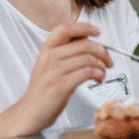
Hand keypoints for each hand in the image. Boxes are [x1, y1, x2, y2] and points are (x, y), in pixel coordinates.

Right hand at [0, 22, 112, 136]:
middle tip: (108, 60)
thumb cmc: (43, 89)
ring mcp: (54, 71)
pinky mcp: (61, 86)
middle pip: (84, 44)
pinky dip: (99, 74)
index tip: (97, 32)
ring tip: (102, 72)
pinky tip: (98, 79)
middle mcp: (48, 57)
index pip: (66, 28)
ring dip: (102, 65)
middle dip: (102, 51)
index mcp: (46, 49)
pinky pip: (88, 72)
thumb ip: (65, 52)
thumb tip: (90, 42)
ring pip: (88, 58)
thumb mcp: (48, 64)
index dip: (84, 27)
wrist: (30, 112)